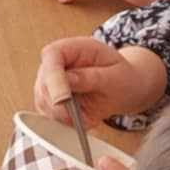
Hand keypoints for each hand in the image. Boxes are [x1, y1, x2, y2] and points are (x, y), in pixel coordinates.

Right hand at [33, 36, 166, 125]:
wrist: (127, 88)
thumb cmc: (124, 78)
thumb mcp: (116, 77)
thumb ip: (92, 77)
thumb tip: (68, 79)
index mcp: (75, 48)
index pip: (52, 55)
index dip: (53, 77)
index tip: (62, 99)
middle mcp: (58, 62)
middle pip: (43, 81)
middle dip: (59, 104)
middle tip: (81, 117)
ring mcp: (51, 80)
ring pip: (43, 100)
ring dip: (63, 115)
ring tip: (88, 117)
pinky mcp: (51, 98)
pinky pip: (49, 113)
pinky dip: (65, 121)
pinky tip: (83, 118)